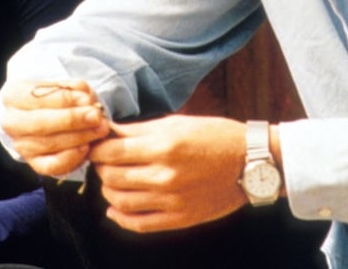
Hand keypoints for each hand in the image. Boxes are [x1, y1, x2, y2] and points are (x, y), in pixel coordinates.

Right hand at [0, 79, 110, 176]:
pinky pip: (52, 166)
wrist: (45, 114)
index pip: (38, 98)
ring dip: (79, 137)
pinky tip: (86, 147)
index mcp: (14, 96)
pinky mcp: (34, 163)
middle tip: (96, 117)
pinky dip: (70, 158)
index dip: (65, 100)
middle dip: (72, 120)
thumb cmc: (55, 97)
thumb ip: (75, 90)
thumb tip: (86, 101)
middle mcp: (12, 122)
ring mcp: (21, 145)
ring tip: (99, 129)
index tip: (88, 99)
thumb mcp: (63, 86)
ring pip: (49, 144)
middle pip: (41, 123)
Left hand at [88, 115, 247, 232]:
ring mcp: (172, 200)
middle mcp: (165, 175)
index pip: (111, 151)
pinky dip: (120, 218)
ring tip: (111, 182)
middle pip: (111, 176)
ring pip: (120, 201)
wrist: (251, 162)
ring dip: (108, 191)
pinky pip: (140, 224)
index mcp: (163, 146)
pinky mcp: (180, 219)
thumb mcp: (177, 123)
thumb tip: (108, 132)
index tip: (96, 146)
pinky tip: (114, 209)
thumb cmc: (214, 136)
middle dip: (101, 168)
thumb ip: (139, 131)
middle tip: (103, 162)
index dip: (97, 148)